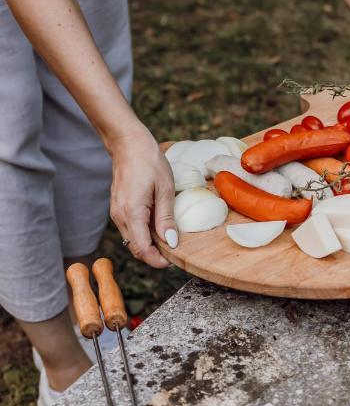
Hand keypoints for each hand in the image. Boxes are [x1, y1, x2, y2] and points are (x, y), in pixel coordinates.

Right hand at [108, 127, 177, 267]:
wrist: (128, 144)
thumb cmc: (149, 162)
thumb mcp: (165, 189)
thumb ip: (166, 218)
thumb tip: (171, 242)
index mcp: (132, 213)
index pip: (142, 249)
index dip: (158, 260)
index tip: (174, 261)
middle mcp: (120, 216)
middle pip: (136, 248)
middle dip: (155, 255)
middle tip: (176, 250)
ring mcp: (116, 213)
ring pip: (133, 240)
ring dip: (150, 244)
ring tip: (170, 236)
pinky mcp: (118, 209)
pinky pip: (131, 229)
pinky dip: (144, 233)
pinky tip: (159, 225)